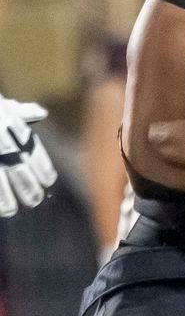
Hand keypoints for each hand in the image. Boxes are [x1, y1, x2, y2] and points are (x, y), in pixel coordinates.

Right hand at [0, 94, 56, 216]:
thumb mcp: (1, 105)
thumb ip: (20, 111)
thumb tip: (41, 113)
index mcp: (10, 124)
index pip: (30, 148)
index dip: (41, 165)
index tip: (49, 180)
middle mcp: (0, 140)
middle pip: (16, 166)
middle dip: (27, 185)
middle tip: (35, 200)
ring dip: (4, 196)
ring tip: (11, 210)